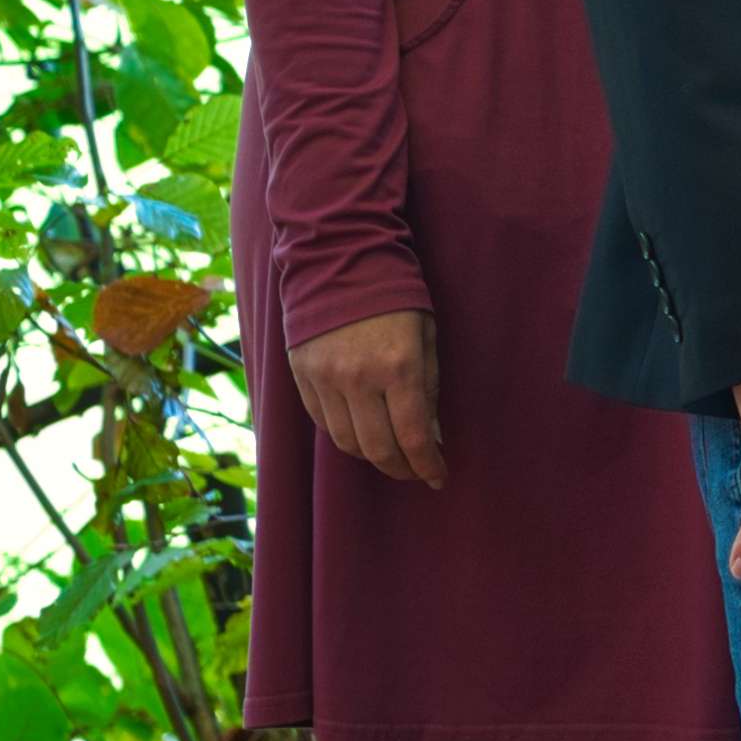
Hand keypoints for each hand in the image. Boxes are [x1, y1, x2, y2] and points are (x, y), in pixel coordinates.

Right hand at [293, 308, 444, 488]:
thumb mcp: (426, 338)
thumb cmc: (396, 298)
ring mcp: (324, 378)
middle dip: (401, 468)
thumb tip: (432, 436)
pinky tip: (362, 433)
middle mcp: (358, 378)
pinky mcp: (301, 375)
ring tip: (391, 455)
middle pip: (377, 449)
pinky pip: (322, 422)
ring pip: (346, 442)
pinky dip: (344, 435)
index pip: (413, 436)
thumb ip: (428, 388)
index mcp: (398, 367)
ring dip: (372, 457)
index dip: (427, 465)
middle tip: (416, 471)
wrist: (339, 263)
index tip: (439, 477)